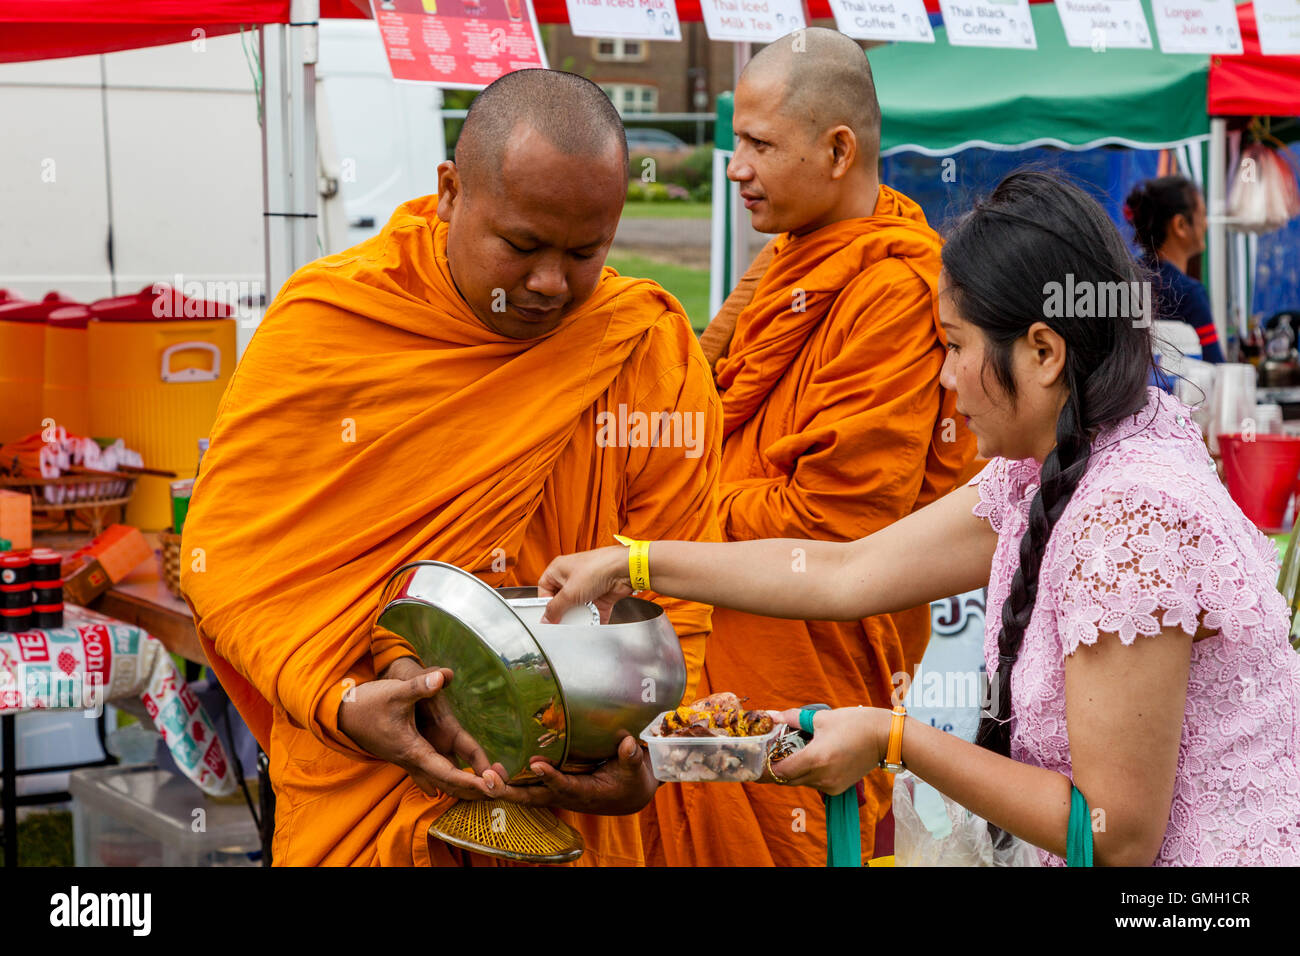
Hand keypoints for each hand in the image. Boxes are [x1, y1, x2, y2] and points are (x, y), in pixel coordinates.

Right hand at [338, 662, 506, 800]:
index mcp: (414, 751)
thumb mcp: (396, 693)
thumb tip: (444, 676)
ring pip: (439, 782)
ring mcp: (408, 761)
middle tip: (500, 792)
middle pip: (448, 784)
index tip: (491, 786)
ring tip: (485, 792)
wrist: (341, 714)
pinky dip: (443, 782)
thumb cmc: (368, 704)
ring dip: (461, 788)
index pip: (448, 773)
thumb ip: (420, 687)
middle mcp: (413, 761)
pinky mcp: (404, 755)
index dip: (471, 780)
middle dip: (473, 790)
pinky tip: (443, 791)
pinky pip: (428, 775)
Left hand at [497, 733, 657, 814]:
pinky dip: (509, 782)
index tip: (536, 764)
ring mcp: (557, 793)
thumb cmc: (632, 779)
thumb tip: (629, 744)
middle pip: (534, 796)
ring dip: (504, 787)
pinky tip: (491, 771)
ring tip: (482, 774)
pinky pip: (527, 787)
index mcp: (587, 793)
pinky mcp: (552, 787)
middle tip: (488, 779)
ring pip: (526, 793)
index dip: (551, 777)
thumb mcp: (636, 769)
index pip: (566, 786)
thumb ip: (631, 757)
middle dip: (511, 790)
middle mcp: (567, 796)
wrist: (628, 795)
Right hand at [537, 545, 632, 623]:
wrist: (624, 569)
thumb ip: (555, 608)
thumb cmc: (597, 568)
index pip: (544, 589)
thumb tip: (547, 618)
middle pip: (562, 600)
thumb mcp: (569, 592)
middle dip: (563, 612)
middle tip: (562, 622)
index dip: (545, 603)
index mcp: (559, 569)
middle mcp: (572, 576)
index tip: (547, 616)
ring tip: (578, 622)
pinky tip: (591, 625)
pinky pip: (593, 611)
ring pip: (578, 606)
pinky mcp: (600, 595)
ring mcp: (587, 586)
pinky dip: (593, 619)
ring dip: (579, 616)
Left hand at [768, 707, 886, 795]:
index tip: (759, 757)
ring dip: (793, 771)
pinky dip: (808, 774)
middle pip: (788, 780)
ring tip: (789, 754)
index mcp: (816, 759)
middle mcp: (822, 777)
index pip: (781, 771)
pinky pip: (814, 784)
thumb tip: (773, 715)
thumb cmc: (855, 724)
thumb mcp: (821, 718)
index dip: (767, 766)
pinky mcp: (838, 789)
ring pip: (801, 782)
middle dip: (777, 769)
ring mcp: (831, 786)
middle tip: (769, 756)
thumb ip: (794, 718)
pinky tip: (808, 760)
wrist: (885, 738)